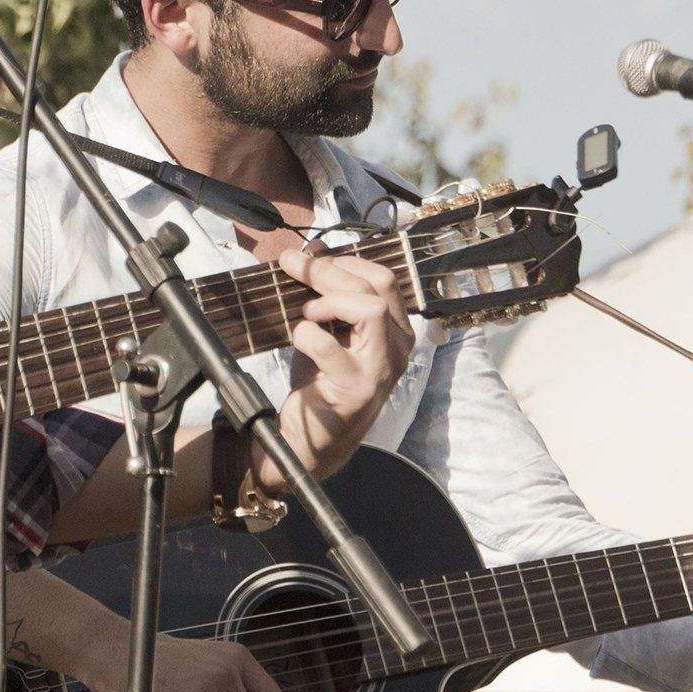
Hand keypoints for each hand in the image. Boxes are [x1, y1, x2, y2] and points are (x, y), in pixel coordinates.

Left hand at [268, 244, 414, 483]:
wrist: (310, 443)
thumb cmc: (320, 385)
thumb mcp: (326, 332)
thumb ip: (326, 294)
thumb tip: (317, 248)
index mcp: (396, 331)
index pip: (383, 280)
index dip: (343, 260)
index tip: (306, 256)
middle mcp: (398, 350)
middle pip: (376, 288)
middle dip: (330, 271)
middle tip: (295, 267)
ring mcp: (381, 371)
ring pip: (369, 310)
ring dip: (328, 301)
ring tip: (307, 313)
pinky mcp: (356, 391)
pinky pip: (330, 346)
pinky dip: (306, 334)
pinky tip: (299, 339)